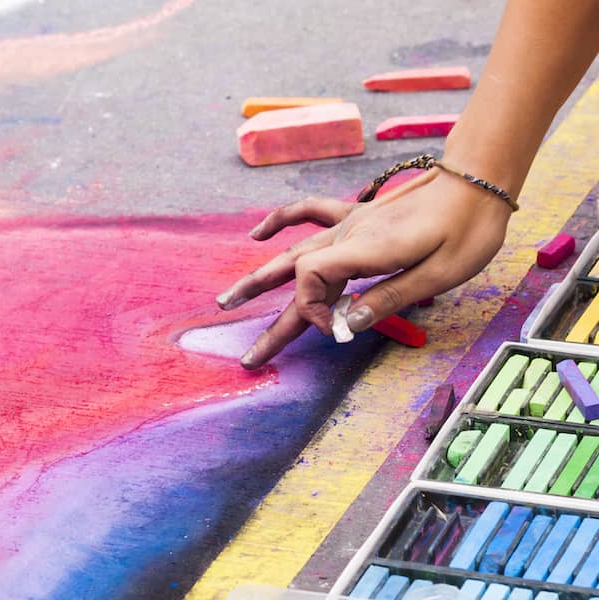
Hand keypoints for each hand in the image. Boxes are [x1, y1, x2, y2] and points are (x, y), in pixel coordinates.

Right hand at [216, 169, 511, 368]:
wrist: (478, 179)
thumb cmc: (468, 227)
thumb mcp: (439, 274)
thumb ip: (387, 298)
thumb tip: (345, 325)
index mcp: (364, 250)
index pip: (311, 279)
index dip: (312, 311)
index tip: (334, 329)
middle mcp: (347, 236)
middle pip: (294, 277)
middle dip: (271, 320)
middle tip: (248, 354)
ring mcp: (348, 223)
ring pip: (293, 252)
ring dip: (259, 278)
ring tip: (228, 300)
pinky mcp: (357, 216)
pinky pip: (309, 213)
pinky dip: (280, 221)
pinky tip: (258, 233)